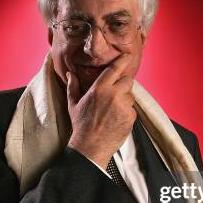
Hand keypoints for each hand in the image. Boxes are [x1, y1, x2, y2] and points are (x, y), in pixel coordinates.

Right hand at [66, 53, 136, 167]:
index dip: (123, 60)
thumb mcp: (73, 104)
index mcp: (99, 89)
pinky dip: (127, 112)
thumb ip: (73, 86)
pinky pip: (132, 109)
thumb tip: (70, 74)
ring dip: (125, 99)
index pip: (115, 69)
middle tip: (115, 93)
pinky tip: (116, 119)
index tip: (127, 55)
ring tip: (113, 110)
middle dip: (123, 85)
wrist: (90, 147)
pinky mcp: (131, 117)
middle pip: (128, 80)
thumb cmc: (80, 125)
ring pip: (130, 95)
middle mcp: (113, 95)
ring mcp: (124, 106)